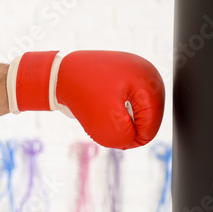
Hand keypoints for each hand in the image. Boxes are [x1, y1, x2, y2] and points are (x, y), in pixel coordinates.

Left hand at [7, 50, 164, 148]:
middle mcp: (148, 73)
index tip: (112, 136)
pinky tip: (102, 105)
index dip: (134, 139)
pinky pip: (128, 102)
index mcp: (149, 81)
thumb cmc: (81, 94)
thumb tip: (133, 139)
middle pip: (147, 116)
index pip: (153, 123)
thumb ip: (125, 138)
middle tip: (103, 123)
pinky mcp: (127, 75)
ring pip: (137, 110)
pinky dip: (116, 110)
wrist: (59, 73)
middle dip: (127, 127)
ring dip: (121, 119)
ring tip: (102, 111)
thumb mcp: (104, 124)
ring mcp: (138, 72)